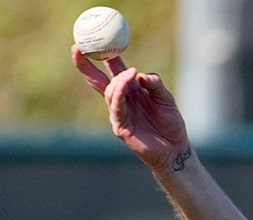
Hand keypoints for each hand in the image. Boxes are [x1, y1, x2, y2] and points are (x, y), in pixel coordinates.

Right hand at [71, 45, 189, 171]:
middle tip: (77, 48)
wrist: (174, 148)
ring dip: (118, 80)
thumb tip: (140, 74)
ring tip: (129, 73)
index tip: (95, 38)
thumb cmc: (170, 122)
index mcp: (130, 89)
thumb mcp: (166, 98)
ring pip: (110, 92)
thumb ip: (155, 85)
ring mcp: (119, 113)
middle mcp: (121, 99)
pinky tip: (123, 85)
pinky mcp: (121, 127)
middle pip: (99, 79)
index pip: (113, 69)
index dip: (103, 55)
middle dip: (85, 65)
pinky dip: (118, 95)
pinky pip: (116, 108)